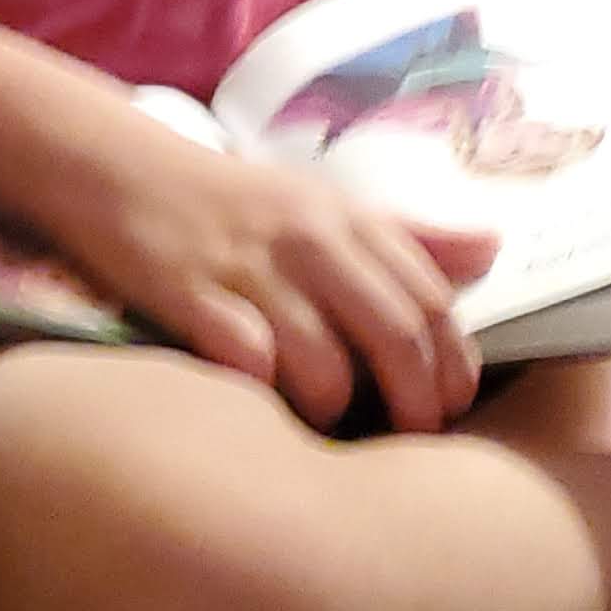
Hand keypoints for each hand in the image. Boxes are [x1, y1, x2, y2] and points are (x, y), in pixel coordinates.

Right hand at [42, 115, 495, 432]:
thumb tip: (492, 251)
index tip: (455, 406)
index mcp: (348, 218)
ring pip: (326, 363)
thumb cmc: (232, 202)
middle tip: (413, 439)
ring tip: (332, 430)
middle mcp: (309, 240)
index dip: (454, 363)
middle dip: (416, 401)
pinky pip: (249, 365)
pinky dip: (266, 396)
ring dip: (337, 409)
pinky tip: (264, 405)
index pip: (431, 299)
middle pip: (395, 335)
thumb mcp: (322, 204)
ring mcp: (250, 268)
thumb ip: (403, 235)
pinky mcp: (190, 295)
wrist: (118, 171)